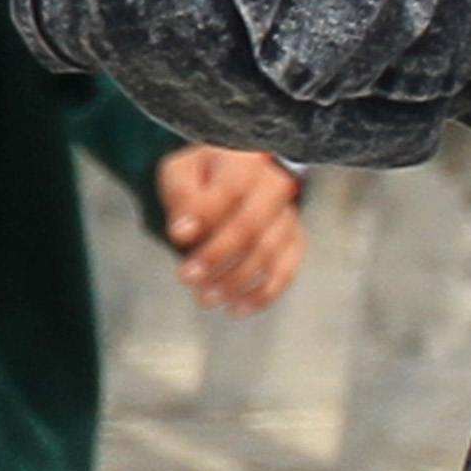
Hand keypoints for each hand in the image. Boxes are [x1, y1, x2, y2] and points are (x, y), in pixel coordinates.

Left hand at [157, 146, 307, 314]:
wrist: (235, 177)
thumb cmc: (203, 177)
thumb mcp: (182, 172)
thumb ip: (180, 194)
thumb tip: (183, 231)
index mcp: (245, 161)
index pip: (231, 189)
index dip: (205, 215)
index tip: (176, 236)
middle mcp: (274, 185)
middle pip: (252, 224)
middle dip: (217, 255)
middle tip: (187, 276)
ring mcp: (288, 215)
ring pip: (269, 252)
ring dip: (235, 280)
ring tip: (205, 298)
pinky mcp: (294, 241)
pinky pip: (287, 271)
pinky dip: (263, 294)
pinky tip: (237, 308)